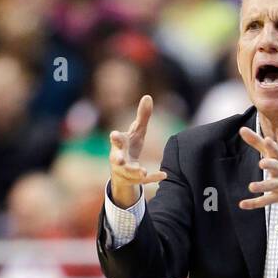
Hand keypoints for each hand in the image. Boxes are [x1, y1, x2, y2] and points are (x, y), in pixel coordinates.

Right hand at [108, 94, 165, 208]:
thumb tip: (148, 96)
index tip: (114, 135)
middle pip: (116, 159)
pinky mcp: (134, 180)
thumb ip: (142, 116)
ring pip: (128, 172)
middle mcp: (119, 158)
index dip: (115, 138)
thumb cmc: (129, 146)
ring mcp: (125, 171)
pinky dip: (153, 178)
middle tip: (119, 160)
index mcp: (119, 144)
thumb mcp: (136, 131)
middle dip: (117, 159)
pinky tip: (164, 175)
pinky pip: (143, 181)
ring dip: (134, 171)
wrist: (123, 171)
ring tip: (142, 171)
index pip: (116, 140)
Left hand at [237, 128, 277, 213]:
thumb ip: (258, 142)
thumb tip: (241, 129)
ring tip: (251, 187)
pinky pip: (266, 201)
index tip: (268, 140)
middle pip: (276, 167)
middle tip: (262, 163)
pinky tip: (243, 204)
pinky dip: (254, 203)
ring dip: (262, 186)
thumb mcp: (274, 155)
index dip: (272, 146)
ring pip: (271, 185)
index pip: (276, 151)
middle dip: (271, 165)